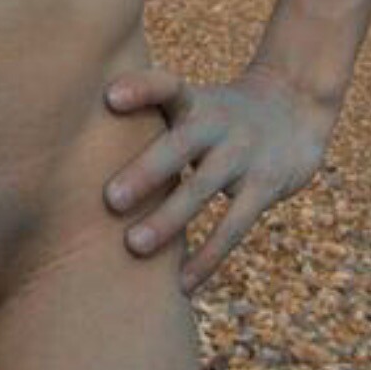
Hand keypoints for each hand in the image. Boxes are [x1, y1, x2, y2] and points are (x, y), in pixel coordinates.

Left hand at [101, 63, 336, 297]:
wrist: (296, 107)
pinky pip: (235, 225)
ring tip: (133, 246)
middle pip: (179, 145)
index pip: (167, 86)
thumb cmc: (219, 114)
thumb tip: (75, 143)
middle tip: (109, 199)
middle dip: (145, 171)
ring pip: (203, 189)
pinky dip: (208, 256)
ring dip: (169, 220)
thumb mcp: (192, 103)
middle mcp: (218, 124)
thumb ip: (148, 116)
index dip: (141, 88)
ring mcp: (243, 155)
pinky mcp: (266, 186)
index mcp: (194, 101)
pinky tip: (181, 283)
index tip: (109, 96)